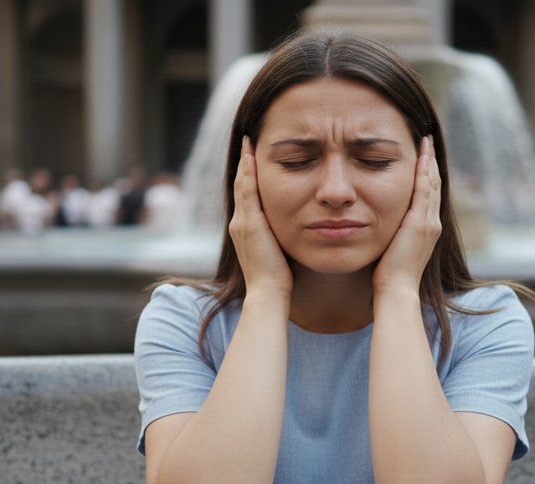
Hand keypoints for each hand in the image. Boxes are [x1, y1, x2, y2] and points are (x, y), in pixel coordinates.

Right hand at [230, 136, 292, 296]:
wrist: (269, 292)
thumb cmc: (278, 278)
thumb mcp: (277, 250)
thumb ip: (279, 235)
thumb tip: (295, 224)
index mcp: (245, 228)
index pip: (246, 194)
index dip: (248, 174)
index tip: (253, 155)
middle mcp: (239, 222)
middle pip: (240, 184)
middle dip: (244, 162)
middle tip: (248, 140)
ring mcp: (242, 222)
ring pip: (241, 184)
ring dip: (245, 161)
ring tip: (249, 141)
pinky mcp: (250, 223)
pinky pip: (247, 191)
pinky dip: (248, 173)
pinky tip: (252, 157)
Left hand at [373, 136, 441, 294]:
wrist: (396, 288)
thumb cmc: (389, 274)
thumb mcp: (392, 246)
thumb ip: (391, 231)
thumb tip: (377, 219)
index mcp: (426, 228)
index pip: (429, 194)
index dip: (427, 174)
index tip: (423, 155)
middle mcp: (432, 223)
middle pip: (434, 184)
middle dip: (431, 162)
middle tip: (427, 141)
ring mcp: (429, 222)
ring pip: (433, 184)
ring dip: (430, 161)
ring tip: (426, 142)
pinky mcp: (421, 222)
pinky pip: (425, 190)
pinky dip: (425, 172)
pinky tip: (422, 156)